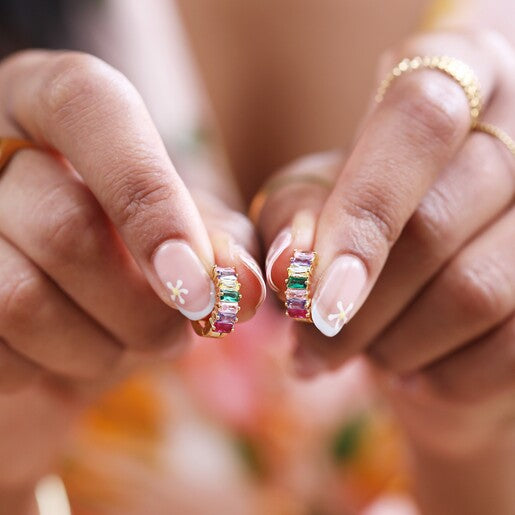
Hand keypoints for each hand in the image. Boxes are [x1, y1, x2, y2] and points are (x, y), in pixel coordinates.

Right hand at [0, 49, 263, 496]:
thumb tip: (239, 288)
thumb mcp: (185, 223)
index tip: (196, 285)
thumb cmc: (137, 244)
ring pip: (22, 302)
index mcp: (51, 101)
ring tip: (129, 341)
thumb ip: (216, 242)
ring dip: (100, 348)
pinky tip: (70, 351)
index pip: (89, 107)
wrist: (72, 292)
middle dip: (144, 309)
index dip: (150, 201)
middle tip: (180, 329)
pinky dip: (51, 372)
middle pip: (67, 230)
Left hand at [259, 29, 514, 441]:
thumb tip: (288, 268)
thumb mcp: (316, 198)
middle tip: (315, 342)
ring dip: (396, 345)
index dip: (362, 214)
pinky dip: (444, 376)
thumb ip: (293, 219)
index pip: (418, 117)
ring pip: (475, 292)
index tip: (316, 298)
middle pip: (434, 225)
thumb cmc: (361, 220)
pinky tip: (412, 368)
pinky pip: (508, 346)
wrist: (430, 258)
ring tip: (363, 349)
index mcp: (454, 72)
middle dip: (357, 309)